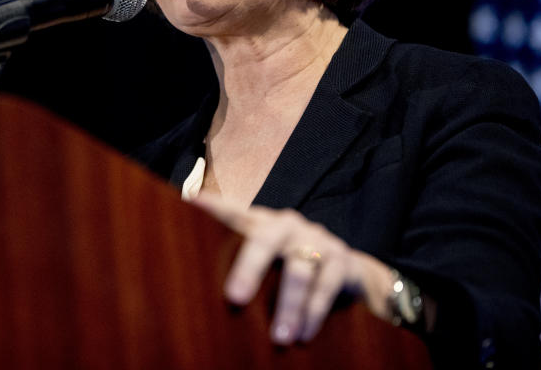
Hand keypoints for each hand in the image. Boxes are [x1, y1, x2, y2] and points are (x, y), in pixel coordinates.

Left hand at [191, 191, 394, 344]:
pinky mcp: (341, 260)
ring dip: (288, 307)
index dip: (215, 207)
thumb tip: (200, 301)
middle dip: (249, 270)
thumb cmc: (289, 268)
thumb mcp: (265, 261)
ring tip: (279, 339)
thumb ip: (240, 265)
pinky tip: (304, 335)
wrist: (348, 272)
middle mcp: (287, 225)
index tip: (192, 202)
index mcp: (262, 223)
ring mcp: (316, 239)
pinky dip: (313, 313)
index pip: (234, 212)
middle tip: (235, 299)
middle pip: (265, 240)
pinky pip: (325, 286)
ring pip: (299, 271)